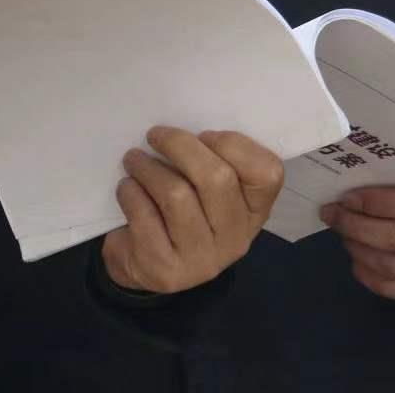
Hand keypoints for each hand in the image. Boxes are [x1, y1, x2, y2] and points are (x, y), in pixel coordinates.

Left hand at [100, 127, 284, 293]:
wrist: (141, 263)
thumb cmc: (174, 210)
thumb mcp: (201, 187)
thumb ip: (208, 160)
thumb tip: (186, 125)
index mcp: (254, 210)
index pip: (267, 172)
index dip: (233, 144)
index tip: (202, 134)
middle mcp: (237, 238)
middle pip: (217, 178)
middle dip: (180, 146)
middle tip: (154, 135)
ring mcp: (204, 259)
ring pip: (177, 195)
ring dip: (147, 168)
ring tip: (133, 161)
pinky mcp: (167, 271)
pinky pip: (145, 216)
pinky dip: (130, 193)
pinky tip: (127, 189)